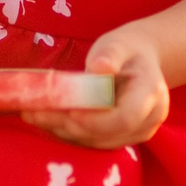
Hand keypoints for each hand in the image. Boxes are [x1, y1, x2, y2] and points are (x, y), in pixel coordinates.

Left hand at [25, 26, 169, 148]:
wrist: (141, 62)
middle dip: (69, 125)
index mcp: (151, 93)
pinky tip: (46, 120)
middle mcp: (149, 119)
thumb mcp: (118, 43)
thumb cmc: (127, 50)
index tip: (68, 110)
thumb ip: (109, 54)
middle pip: (107, 134)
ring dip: (64, 131)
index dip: (95, 119)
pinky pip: (95, 142)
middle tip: (34, 113)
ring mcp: (138, 133)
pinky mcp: (122, 139)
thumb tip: (98, 69)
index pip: (124, 117)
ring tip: (33, 115)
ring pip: (98, 142)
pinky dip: (70, 133)